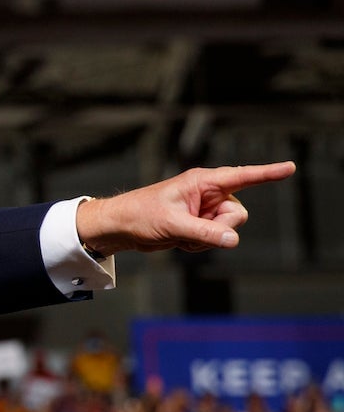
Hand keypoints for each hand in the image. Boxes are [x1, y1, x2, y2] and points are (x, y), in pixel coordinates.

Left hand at [75, 162, 295, 254]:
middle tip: (192, 230)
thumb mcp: (173, 224)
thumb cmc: (140, 215)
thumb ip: (204, 232)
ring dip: (208, 239)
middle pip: (238, 213)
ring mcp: (205, 210)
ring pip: (228, 229)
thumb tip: (232, 239)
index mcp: (202, 182)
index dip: (267, 173)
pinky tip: (181, 240)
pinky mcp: (200, 224)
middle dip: (221, 227)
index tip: (290, 167)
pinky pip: (215, 238)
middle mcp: (208, 193)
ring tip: (181, 235)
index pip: (242, 176)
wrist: (121, 227)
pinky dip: (200, 244)